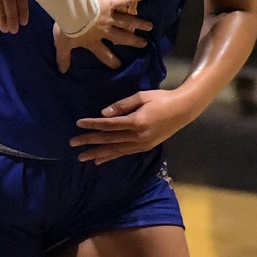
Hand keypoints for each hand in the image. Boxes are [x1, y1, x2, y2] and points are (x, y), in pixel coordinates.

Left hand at [53, 0, 154, 72]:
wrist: (70, 11)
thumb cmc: (67, 27)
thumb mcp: (63, 44)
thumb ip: (63, 57)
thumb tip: (61, 71)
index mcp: (94, 40)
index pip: (104, 53)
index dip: (111, 60)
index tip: (118, 65)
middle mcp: (105, 30)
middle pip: (121, 37)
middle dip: (132, 41)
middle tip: (143, 44)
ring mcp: (110, 16)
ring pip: (127, 21)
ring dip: (139, 23)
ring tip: (150, 26)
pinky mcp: (111, 3)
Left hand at [70, 87, 199, 163]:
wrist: (184, 110)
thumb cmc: (162, 99)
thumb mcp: (142, 96)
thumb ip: (122, 105)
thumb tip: (103, 114)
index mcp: (136, 121)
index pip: (109, 125)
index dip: (92, 124)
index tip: (78, 124)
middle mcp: (138, 136)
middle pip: (109, 139)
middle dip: (90, 142)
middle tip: (73, 144)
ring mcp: (142, 144)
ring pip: (115, 150)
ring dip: (97, 153)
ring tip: (82, 157)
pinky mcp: (145, 147)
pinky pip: (124, 153)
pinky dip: (110, 157)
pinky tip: (99, 160)